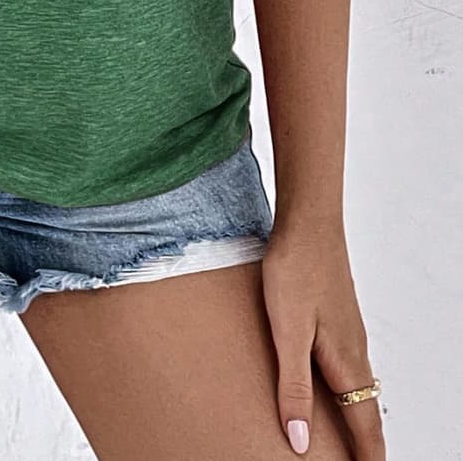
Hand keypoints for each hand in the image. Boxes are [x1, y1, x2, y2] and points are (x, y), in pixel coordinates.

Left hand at [261, 220, 383, 458]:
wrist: (308, 220)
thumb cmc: (296, 270)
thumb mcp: (287, 332)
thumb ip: (293, 386)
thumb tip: (299, 440)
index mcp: (347, 362)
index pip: (366, 426)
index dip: (368, 459)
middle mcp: (355, 351)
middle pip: (365, 412)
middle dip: (363, 445)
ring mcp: (348, 332)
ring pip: (356, 388)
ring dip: (353, 418)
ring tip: (341, 442)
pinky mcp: (337, 317)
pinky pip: (346, 366)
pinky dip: (342, 390)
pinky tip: (323, 387)